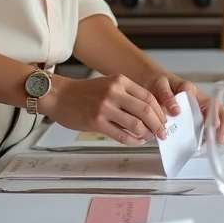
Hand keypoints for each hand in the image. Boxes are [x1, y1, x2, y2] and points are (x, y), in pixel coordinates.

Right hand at [39, 74, 167, 145]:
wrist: (58, 95)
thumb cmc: (84, 92)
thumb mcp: (109, 84)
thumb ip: (128, 95)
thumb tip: (150, 113)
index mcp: (120, 81)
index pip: (149, 97)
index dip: (160, 112)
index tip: (165, 120)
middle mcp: (114, 92)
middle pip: (146, 111)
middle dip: (158, 125)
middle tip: (163, 133)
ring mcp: (105, 107)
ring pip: (136, 125)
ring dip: (146, 134)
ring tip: (148, 137)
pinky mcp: (96, 122)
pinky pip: (121, 135)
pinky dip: (132, 141)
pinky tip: (136, 141)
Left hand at [143, 73, 223, 142]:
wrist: (149, 84)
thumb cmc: (158, 82)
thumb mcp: (161, 85)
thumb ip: (168, 96)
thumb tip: (177, 111)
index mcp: (194, 94)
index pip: (213, 103)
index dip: (217, 114)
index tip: (215, 126)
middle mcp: (198, 104)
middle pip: (218, 114)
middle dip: (222, 127)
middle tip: (219, 140)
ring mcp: (193, 113)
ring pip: (209, 124)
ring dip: (212, 135)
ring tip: (210, 146)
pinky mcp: (186, 122)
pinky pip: (196, 131)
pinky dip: (199, 139)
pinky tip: (197, 146)